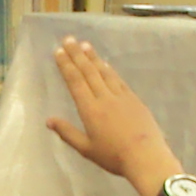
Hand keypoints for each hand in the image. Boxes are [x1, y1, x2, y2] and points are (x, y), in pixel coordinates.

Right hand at [46, 39, 183, 195]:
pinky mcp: (134, 99)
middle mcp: (104, 98)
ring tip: (85, 45)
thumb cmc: (113, 156)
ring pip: (104, 72)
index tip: (59, 51)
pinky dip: (109, 69)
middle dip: (77, 54)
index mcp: (90, 110)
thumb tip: (49, 120)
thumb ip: (67, 133)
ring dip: (93, 58)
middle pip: (88, 72)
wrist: (146, 157)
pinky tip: (105, 63)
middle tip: (69, 39)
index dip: (66, 65)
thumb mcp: (86, 149)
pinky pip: (118, 80)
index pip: (75, 82)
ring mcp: (121, 96)